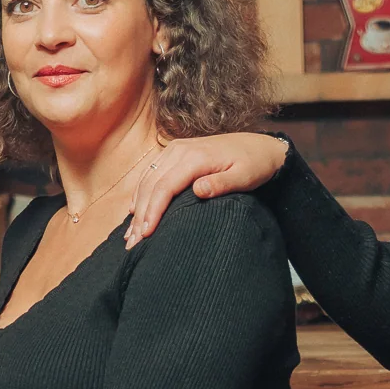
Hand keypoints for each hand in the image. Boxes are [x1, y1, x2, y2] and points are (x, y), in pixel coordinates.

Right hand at [124, 133, 287, 245]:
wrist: (258, 145)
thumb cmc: (254, 165)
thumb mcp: (244, 177)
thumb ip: (221, 184)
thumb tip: (198, 190)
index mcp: (195, 157)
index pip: (165, 186)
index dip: (153, 211)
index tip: (146, 234)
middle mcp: (180, 150)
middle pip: (151, 184)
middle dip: (140, 215)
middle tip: (133, 243)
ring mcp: (175, 150)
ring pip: (147, 179)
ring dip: (137, 206)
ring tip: (130, 234)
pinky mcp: (175, 152)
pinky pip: (151, 173)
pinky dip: (141, 193)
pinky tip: (134, 211)